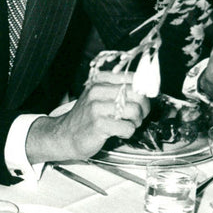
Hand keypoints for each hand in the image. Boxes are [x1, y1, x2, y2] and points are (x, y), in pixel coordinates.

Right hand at [26, 71, 150, 163]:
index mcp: (100, 80)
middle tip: (136, 116)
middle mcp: (97, 90)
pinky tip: (117, 132)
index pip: (133, 77)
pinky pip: (128, 128)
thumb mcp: (99, 95)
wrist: (65, 135)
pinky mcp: (98, 124)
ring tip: (126, 124)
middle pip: (137, 94)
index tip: (142, 100)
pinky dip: (127, 133)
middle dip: (143, 108)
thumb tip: (146, 89)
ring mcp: (97, 107)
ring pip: (135, 111)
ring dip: (136, 122)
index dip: (144, 90)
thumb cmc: (87, 117)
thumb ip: (119, 89)